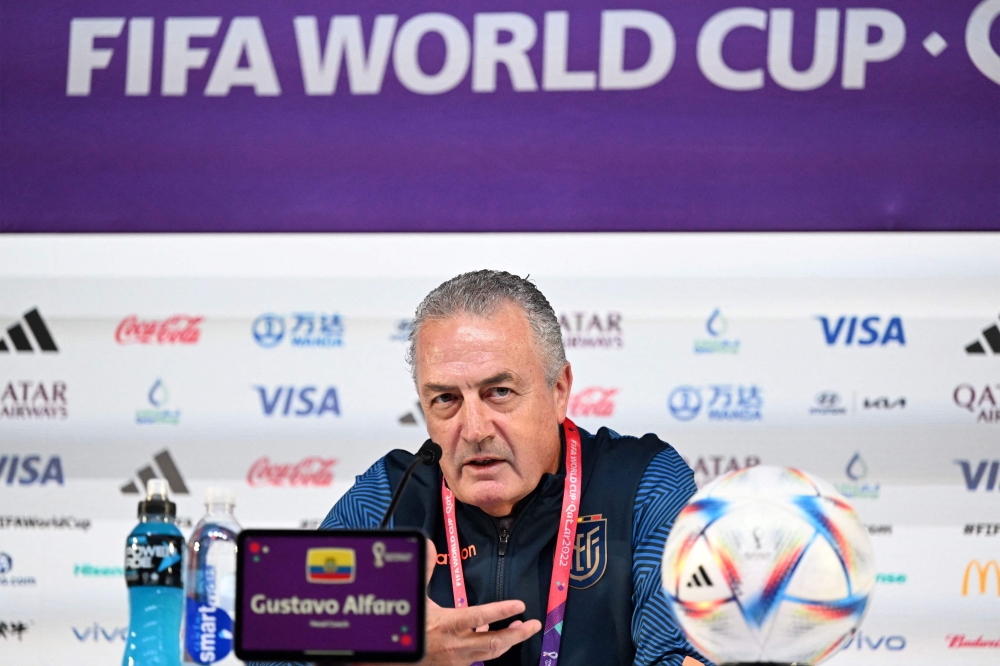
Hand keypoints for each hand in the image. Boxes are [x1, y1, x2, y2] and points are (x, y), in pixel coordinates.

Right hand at [356, 540, 540, 665]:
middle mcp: (454, 645)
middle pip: (494, 643)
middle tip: (534, 624)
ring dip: (508, 642)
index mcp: (446, 625)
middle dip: (518, 634)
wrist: (387, 658)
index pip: (480, 617)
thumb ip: (421, 569)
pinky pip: (477, 660)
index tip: (520, 605)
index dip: (501, 611)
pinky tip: (494, 640)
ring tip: (521, 630)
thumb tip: (426, 544)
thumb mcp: (411, 597)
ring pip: (489, 654)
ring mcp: (455, 660)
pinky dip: (490, 650)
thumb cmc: (401, 627)